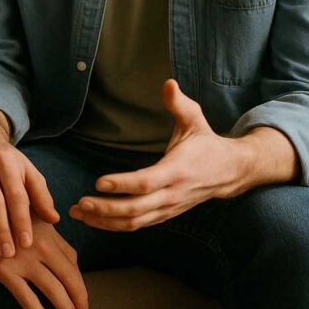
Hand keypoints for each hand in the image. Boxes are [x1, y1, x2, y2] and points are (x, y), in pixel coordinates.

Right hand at [0, 212, 87, 308]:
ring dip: (66, 306)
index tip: (80, 290)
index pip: (71, 257)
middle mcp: (37, 242)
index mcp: (44, 227)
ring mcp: (21, 257)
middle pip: (68, 274)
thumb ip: (40, 226)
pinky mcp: (3, 270)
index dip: (78, 276)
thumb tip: (58, 240)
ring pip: (53, 288)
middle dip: (79, 295)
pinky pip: (27, 297)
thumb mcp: (19, 214)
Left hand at [70, 79, 253, 231]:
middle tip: (80, 203)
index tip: (99, 183)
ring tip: (79, 213)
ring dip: (105, 221)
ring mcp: (168, 208)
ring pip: (134, 222)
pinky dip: (114, 225)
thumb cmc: (206, 143)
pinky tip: (94, 219)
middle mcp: (172, 194)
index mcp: (178, 170)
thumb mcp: (195, 119)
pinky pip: (137, 224)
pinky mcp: (164, 214)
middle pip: (136, 209)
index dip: (123, 185)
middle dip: (106, 209)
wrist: (230, 172)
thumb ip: (179, 103)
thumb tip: (168, 83)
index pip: (147, 183)